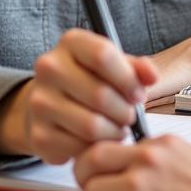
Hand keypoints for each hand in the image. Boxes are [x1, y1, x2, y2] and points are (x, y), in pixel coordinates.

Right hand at [0, 29, 156, 163]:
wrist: (49, 104)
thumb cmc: (90, 80)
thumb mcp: (115, 66)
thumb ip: (136, 68)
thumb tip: (151, 76)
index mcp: (71, 43)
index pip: (102, 55)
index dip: (128, 79)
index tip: (138, 94)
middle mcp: (49, 68)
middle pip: (100, 94)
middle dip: (124, 111)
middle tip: (129, 116)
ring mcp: (39, 102)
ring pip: (91, 125)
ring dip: (114, 132)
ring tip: (118, 128)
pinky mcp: (39, 134)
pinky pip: (78, 147)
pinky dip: (95, 147)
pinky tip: (98, 139)